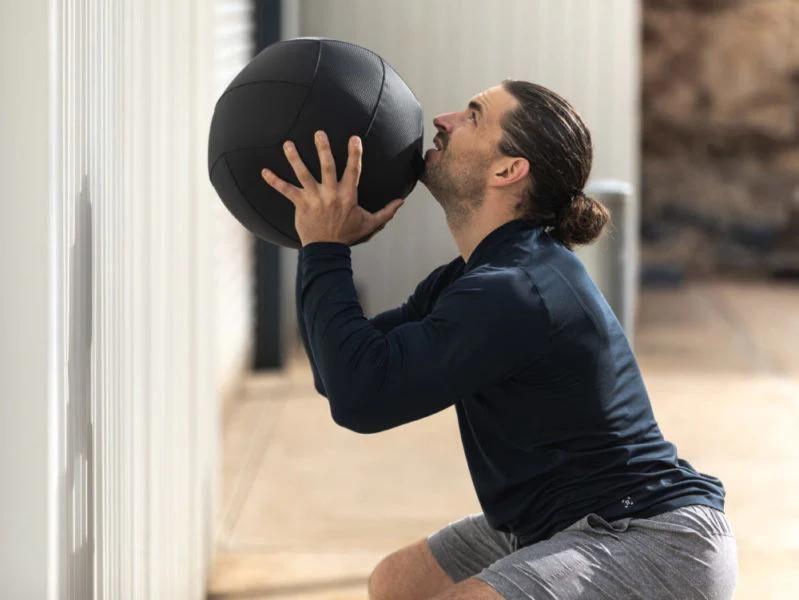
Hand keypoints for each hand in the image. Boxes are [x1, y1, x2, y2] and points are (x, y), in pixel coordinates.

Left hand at [261, 130, 405, 246]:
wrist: (327, 250)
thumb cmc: (348, 235)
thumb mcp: (370, 224)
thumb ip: (386, 212)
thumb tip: (402, 201)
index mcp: (348, 195)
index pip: (354, 170)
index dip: (354, 154)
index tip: (354, 138)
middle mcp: (331, 193)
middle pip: (326, 166)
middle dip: (323, 148)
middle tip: (319, 133)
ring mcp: (314, 198)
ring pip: (303, 174)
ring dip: (294, 158)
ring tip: (287, 144)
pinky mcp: (300, 205)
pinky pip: (285, 190)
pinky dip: (274, 181)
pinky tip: (263, 172)